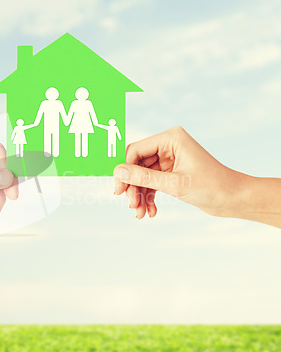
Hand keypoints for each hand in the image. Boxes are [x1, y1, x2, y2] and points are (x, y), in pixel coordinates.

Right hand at [113, 126, 278, 224]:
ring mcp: (169, 159)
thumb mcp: (175, 184)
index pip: (136, 150)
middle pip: (137, 164)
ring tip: (141, 213)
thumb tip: (118, 172)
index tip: (119, 190)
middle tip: (131, 205)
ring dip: (140, 195)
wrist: (233, 199)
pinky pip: (152, 183)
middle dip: (133, 186)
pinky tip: (151, 211)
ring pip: (143, 176)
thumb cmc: (212, 186)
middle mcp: (168, 145)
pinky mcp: (171, 172)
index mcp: (171, 138)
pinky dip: (149, 197)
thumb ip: (144, 178)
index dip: (125, 170)